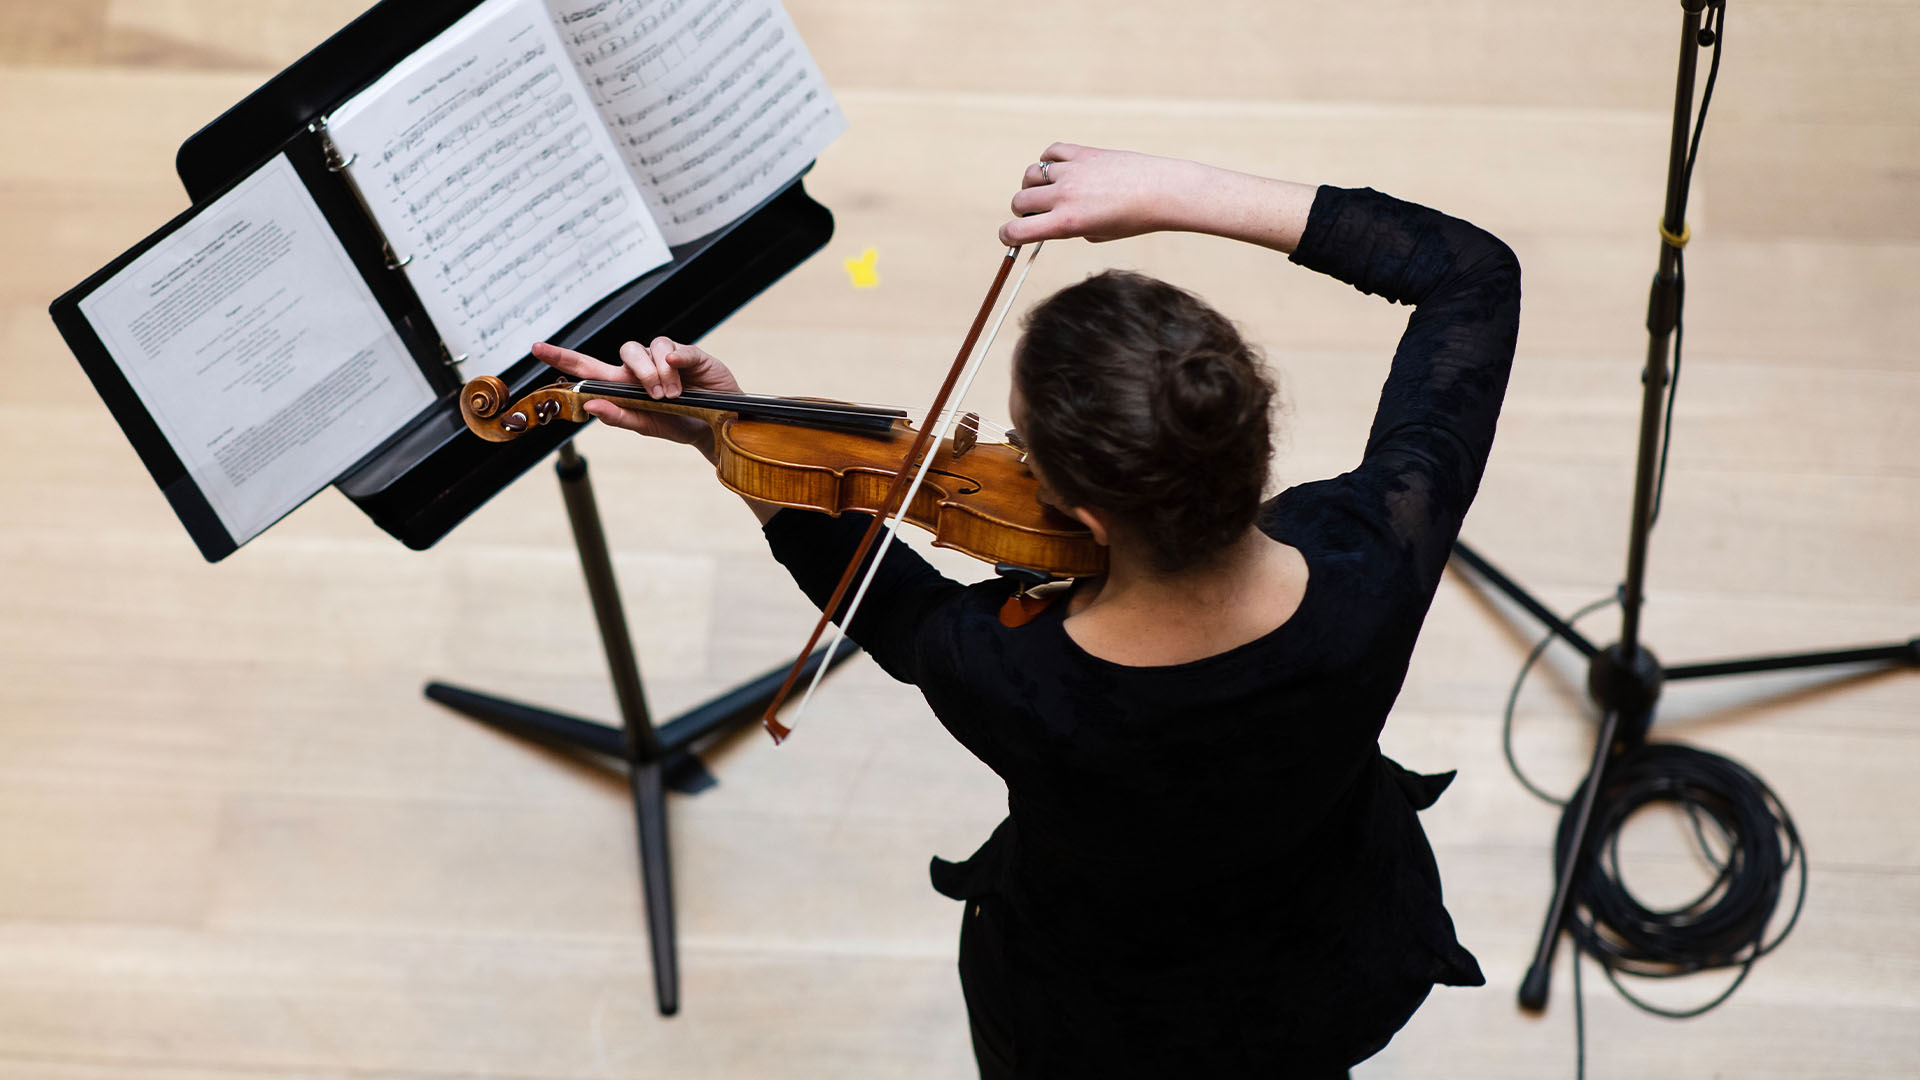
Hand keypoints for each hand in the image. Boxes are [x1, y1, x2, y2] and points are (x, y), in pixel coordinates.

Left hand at [531, 338, 741, 450]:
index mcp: (624, 385)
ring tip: (673, 395)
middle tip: (657, 396)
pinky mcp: (687, 353)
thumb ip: (619, 417)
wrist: (719, 427)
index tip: (537, 348)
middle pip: (624, 351)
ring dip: (657, 374)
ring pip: (647, 349)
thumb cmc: (680, 423)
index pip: (587, 367)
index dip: (562, 356)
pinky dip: (673, 359)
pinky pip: (671, 347)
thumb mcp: (648, 426)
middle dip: (637, 371)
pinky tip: (678, 370)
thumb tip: (590, 405)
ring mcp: (664, 357)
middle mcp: (641, 367)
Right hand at [999, 144, 1207, 245]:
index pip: (1018, 231)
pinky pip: (1051, 153)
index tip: (1010, 237)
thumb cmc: (1134, 220)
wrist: (1163, 191)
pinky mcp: (1083, 153)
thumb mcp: (1097, 234)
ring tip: (1048, 191)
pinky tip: (1058, 169)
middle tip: (1035, 214)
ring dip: (1033, 185)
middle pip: (1020, 201)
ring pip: (1031, 175)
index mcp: (1067, 223)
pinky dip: (1048, 161)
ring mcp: (1072, 171)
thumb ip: (1070, 228)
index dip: (1008, 236)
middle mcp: (1064, 196)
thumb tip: (1049, 217)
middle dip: (1022, 211)